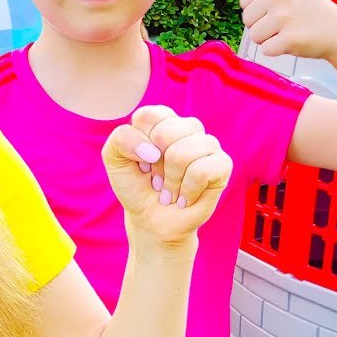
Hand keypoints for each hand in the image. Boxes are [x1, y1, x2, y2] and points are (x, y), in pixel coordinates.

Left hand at [102, 105, 232, 246]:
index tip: (140, 161)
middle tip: (156, 178)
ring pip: (183, 153)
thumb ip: (121, 139)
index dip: (137, 144)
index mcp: (162, 120)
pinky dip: (187, 190)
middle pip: (165, 133)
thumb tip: (153, 150)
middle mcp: (187, 127)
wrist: (151, 220)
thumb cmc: (135, 186)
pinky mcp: (222, 164)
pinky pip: (202, 171)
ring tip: (170, 189)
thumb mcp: (114, 158)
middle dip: (154, 164)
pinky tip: (185, 197)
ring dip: (170, 181)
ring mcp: (207, 144)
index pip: (148, 116)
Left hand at [240, 0, 336, 59]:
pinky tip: (296, 41)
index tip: (282, 8)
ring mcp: (285, 18)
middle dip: (264, 26)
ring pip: (254, 37)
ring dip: (270, 38)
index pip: (244, 4)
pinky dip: (278, 50)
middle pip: (247, 21)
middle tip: (288, 22)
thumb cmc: (314, 4)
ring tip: (291, 30)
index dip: (260, 10)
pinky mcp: (290, 39)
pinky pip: (266, 50)